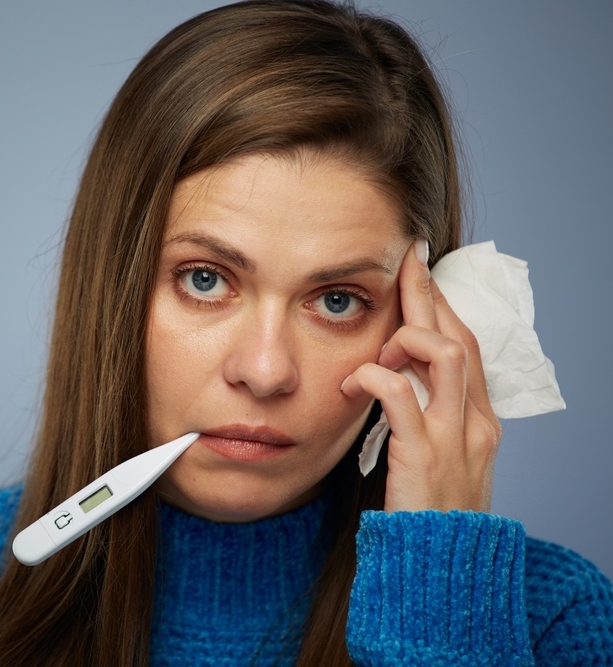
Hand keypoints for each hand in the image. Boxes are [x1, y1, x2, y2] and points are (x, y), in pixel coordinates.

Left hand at [341, 240, 501, 512]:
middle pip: (459, 337)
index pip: (466, 347)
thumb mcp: (437, 462)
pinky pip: (400, 396)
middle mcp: (475, 423)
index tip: (419, 276)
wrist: (442, 572)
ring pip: (445, 355)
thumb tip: (393, 387)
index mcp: (478, 422)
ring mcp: (454, 438)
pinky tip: (353, 383)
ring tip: (376, 348)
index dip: (443, 307)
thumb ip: (423, 423)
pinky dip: (374, 376)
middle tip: (405, 261)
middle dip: (429, 294)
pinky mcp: (423, 456)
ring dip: (406, 337)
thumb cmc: (430, 517)